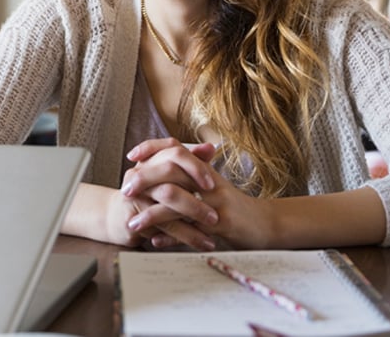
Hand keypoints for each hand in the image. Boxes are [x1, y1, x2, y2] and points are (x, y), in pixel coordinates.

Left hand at [124, 139, 275, 249]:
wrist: (264, 223)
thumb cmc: (231, 205)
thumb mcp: (210, 185)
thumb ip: (188, 174)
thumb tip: (157, 167)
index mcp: (203, 169)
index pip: (175, 148)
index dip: (152, 148)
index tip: (131, 156)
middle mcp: (207, 181)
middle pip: (171, 171)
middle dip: (144, 180)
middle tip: (125, 191)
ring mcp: (214, 201)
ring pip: (177, 201)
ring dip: (152, 214)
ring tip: (134, 224)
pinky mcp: (221, 223)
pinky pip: (191, 229)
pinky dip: (171, 236)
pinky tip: (155, 241)